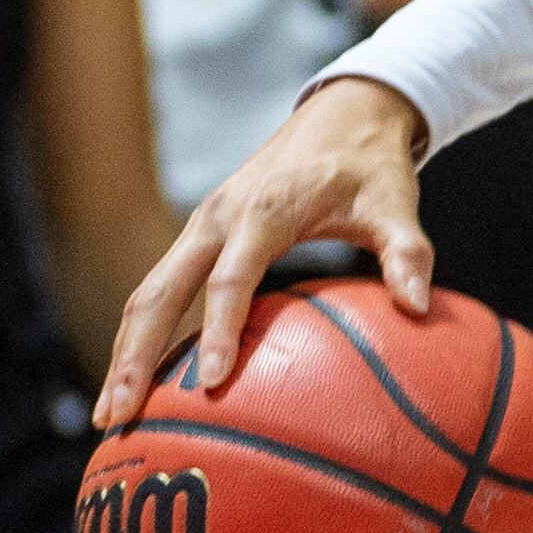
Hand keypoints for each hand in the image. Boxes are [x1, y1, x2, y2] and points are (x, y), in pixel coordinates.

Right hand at [96, 76, 430, 427]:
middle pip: (160, 292)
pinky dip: (142, 334)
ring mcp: (201, 226)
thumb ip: (407, 252)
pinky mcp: (199, 234)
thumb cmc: (371, 164)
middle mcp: (218, 218)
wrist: (342, 113)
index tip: (212, 382)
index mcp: (265, 209)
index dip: (222, 330)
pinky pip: (160, 288)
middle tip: (119, 419)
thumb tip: (420, 307)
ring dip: (126, 352)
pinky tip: (141, 382)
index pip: (233, 278)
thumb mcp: (396, 200)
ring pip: (148, 293)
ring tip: (112, 417)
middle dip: (135, 356)